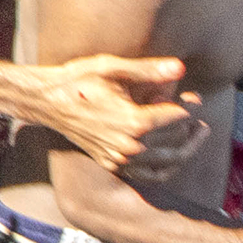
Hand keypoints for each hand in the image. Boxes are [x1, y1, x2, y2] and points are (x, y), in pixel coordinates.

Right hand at [17, 52, 192, 170]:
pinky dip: (167, 168)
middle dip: (191, 125)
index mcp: (134, 121)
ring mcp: (121, 158)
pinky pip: (151, 174)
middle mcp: (131, 145)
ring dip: (187, 148)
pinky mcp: (112, 164)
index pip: (178, 116)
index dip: (190, 105)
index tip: (193, 97)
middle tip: (196, 113)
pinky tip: (174, 157)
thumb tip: (181, 68)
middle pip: (178, 139)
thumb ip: (149, 71)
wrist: (45, 102)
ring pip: (169, 161)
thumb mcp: (111, 68)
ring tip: (197, 135)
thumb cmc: (76, 80)